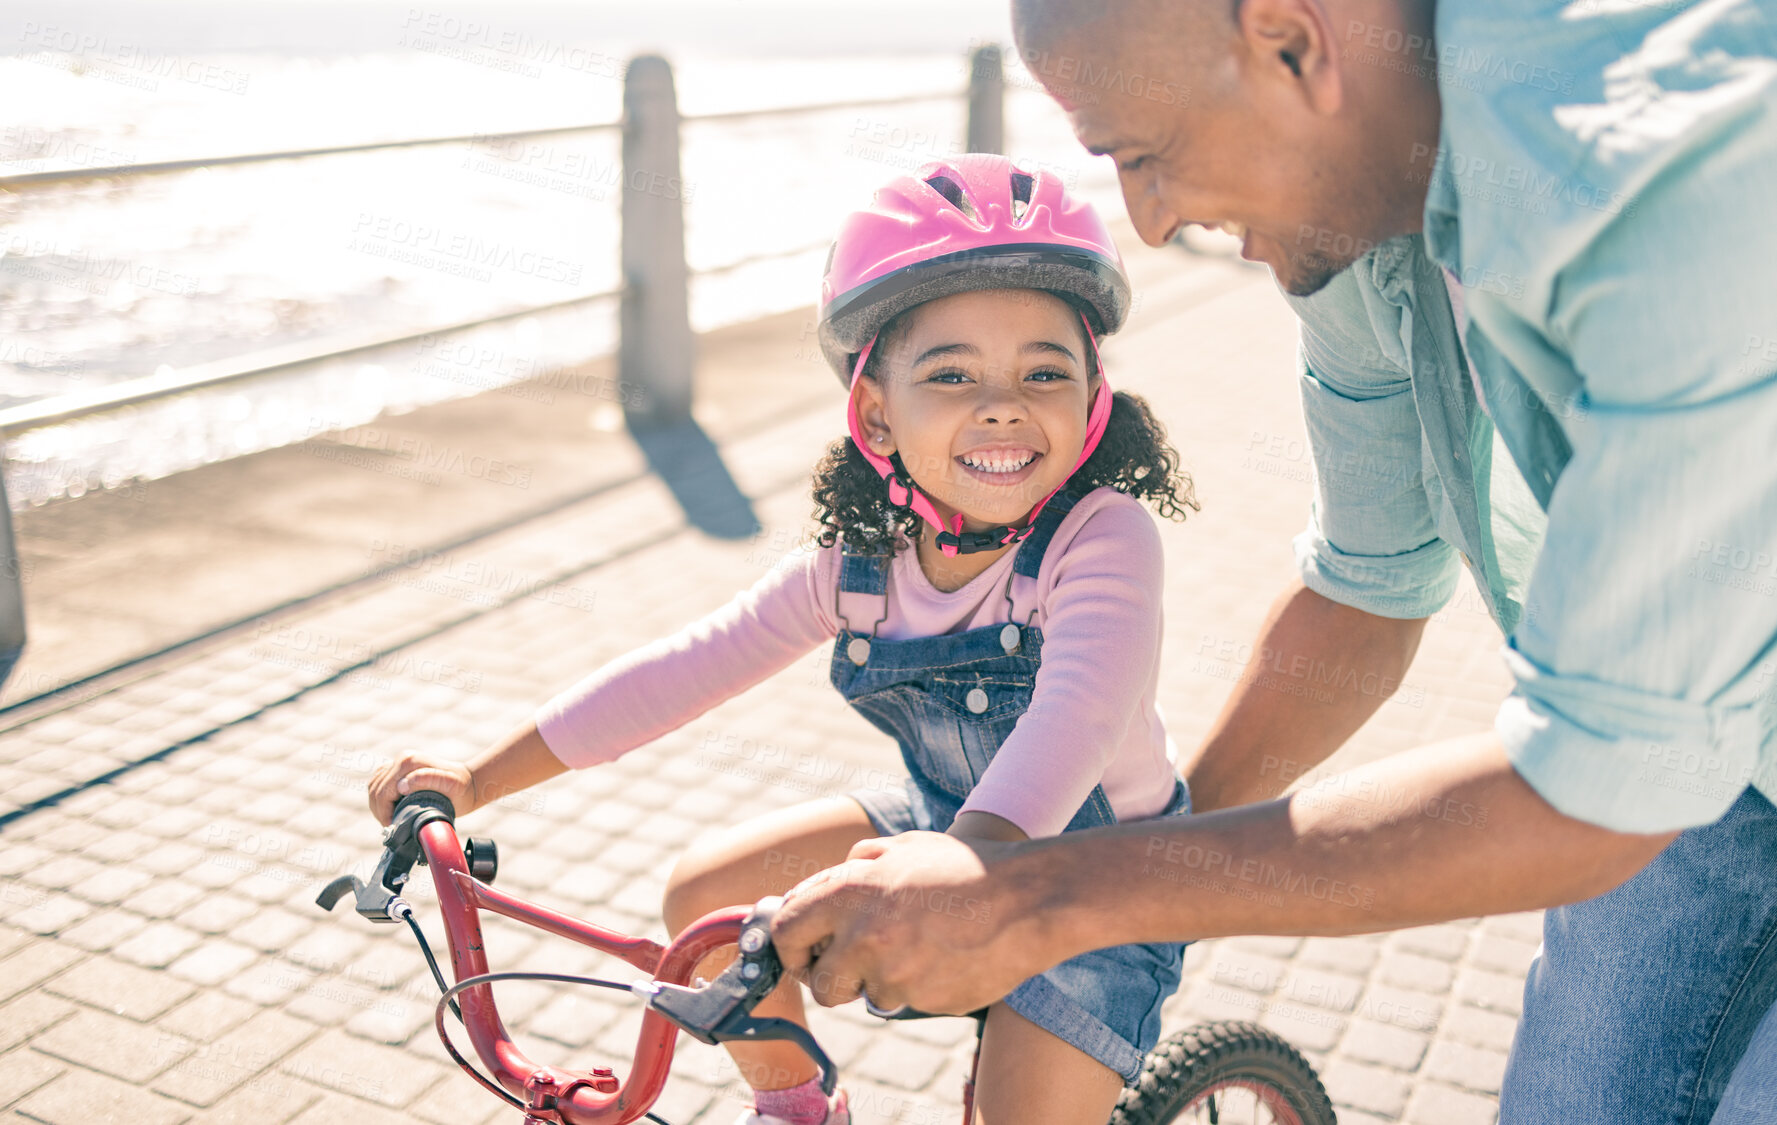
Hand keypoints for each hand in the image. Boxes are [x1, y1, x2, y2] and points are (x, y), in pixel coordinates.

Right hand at [367, 750, 475, 825]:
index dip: (384, 811)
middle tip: (390, 826)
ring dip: (377, 805)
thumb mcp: (450, 784)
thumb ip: (427, 780)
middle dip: (379, 810)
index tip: (393, 825)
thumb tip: (401, 786)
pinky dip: (379, 798)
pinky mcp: (400, 769)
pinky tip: (388, 810)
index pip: (383, 790)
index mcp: (409, 762)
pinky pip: (379, 783)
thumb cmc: (461, 787)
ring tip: (389, 820)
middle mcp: (402, 759)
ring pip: (374, 786)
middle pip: (376, 789)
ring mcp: (399, 762)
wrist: (469, 782)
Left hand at [771, 831, 1056, 1015]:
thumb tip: (822, 887)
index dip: (791, 948)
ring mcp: (892, 973)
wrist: (1026, 899)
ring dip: (884, 981)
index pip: (785, 931)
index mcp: (849, 891)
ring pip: (868, 995)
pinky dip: (920, 987)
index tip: (805, 954)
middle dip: (833, 981)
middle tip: (854, 968)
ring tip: (923, 948)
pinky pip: (907, 1001)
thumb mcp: (905, 847)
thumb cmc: (965, 869)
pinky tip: (947, 959)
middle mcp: (862, 936)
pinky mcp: (921, 1000)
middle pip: (820, 984)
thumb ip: (857, 865)